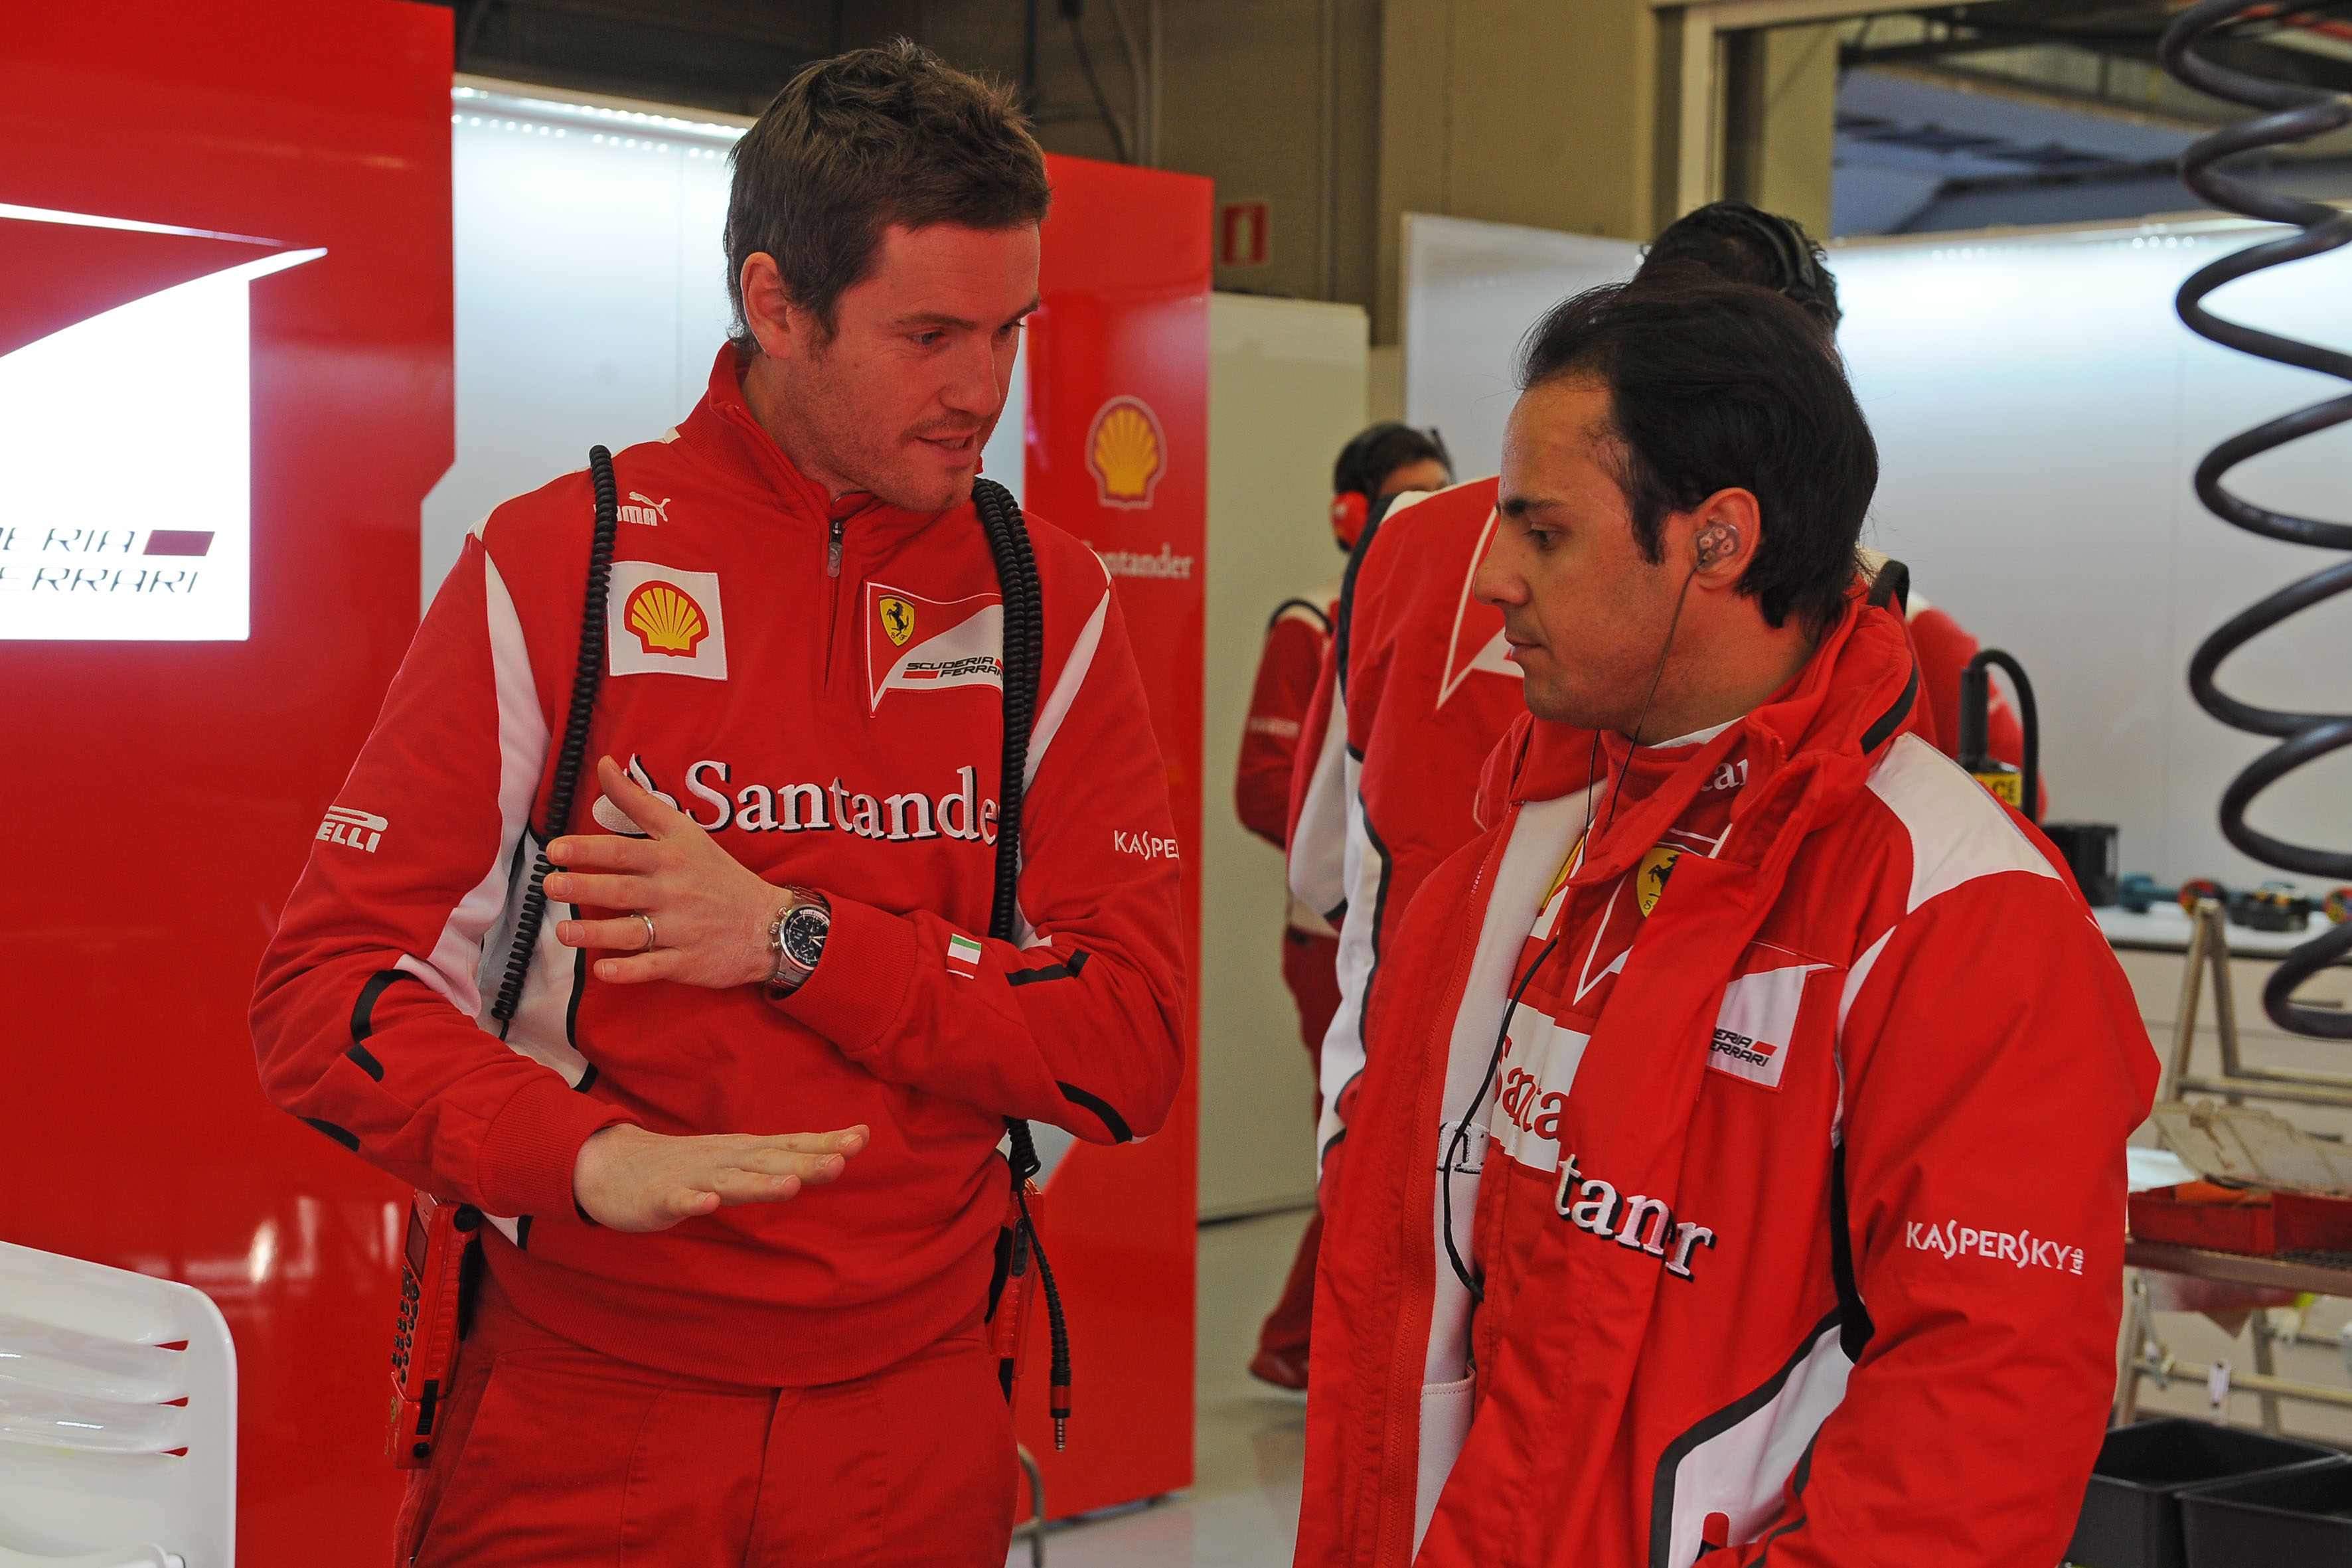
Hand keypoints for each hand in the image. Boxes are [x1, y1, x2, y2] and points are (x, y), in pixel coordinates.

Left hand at [547, 756, 786, 987]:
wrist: (767, 924)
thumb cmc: (718, 875)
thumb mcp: (685, 831)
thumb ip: (639, 802)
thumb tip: (605, 764)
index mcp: (671, 860)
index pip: (624, 852)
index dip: (588, 850)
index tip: (556, 850)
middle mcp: (673, 893)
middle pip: (623, 890)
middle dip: (584, 887)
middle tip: (551, 885)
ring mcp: (680, 930)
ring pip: (632, 932)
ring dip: (596, 933)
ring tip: (563, 931)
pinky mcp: (686, 962)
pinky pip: (653, 967)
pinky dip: (628, 970)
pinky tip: (603, 969)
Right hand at [572, 1123, 868, 1231]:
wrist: (612, 1167)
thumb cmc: (688, 1166)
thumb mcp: (739, 1162)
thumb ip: (780, 1161)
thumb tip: (831, 1156)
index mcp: (745, 1152)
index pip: (792, 1144)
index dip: (825, 1142)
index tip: (862, 1137)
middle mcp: (725, 1159)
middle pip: (770, 1160)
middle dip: (805, 1161)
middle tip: (841, 1161)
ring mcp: (693, 1177)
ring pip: (731, 1182)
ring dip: (760, 1183)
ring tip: (790, 1186)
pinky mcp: (661, 1198)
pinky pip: (679, 1200)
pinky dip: (694, 1201)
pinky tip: (709, 1204)